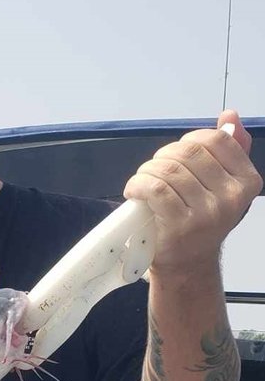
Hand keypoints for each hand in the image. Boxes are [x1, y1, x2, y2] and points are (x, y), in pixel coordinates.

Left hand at [123, 109, 261, 279]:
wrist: (188, 264)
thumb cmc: (200, 222)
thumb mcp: (222, 186)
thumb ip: (229, 150)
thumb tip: (229, 116)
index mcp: (246, 182)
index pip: (217, 141)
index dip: (189, 140)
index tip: (176, 154)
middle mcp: (231, 197)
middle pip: (189, 152)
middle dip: (163, 156)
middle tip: (154, 170)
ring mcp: (206, 213)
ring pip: (169, 170)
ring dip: (147, 171)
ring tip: (142, 182)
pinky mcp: (180, 225)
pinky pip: (155, 189)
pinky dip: (138, 185)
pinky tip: (134, 191)